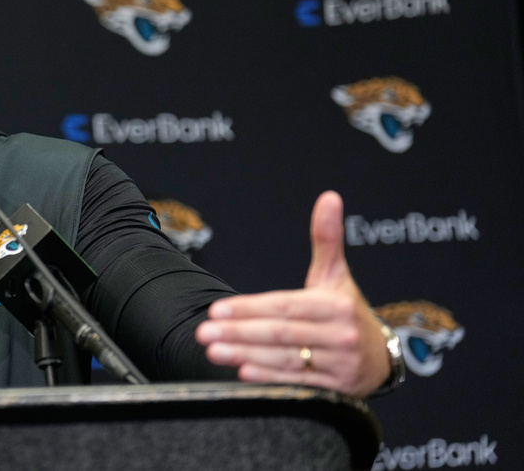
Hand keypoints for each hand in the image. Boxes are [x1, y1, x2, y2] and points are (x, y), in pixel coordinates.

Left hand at [194, 191, 389, 397]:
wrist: (380, 358)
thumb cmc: (347, 310)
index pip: (285, 306)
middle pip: (281, 334)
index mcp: (336, 305)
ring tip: (214, 350)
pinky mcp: (334, 388)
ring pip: (285, 359)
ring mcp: (338, 364)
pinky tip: (242, 371)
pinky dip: (268, 377)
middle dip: (239, 333)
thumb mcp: (337, 274)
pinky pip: (296, 382)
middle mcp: (339, 334)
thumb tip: (328, 197)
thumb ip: (327, 238)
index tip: (218, 310)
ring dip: (246, 355)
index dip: (250, 308)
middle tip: (205, 332)